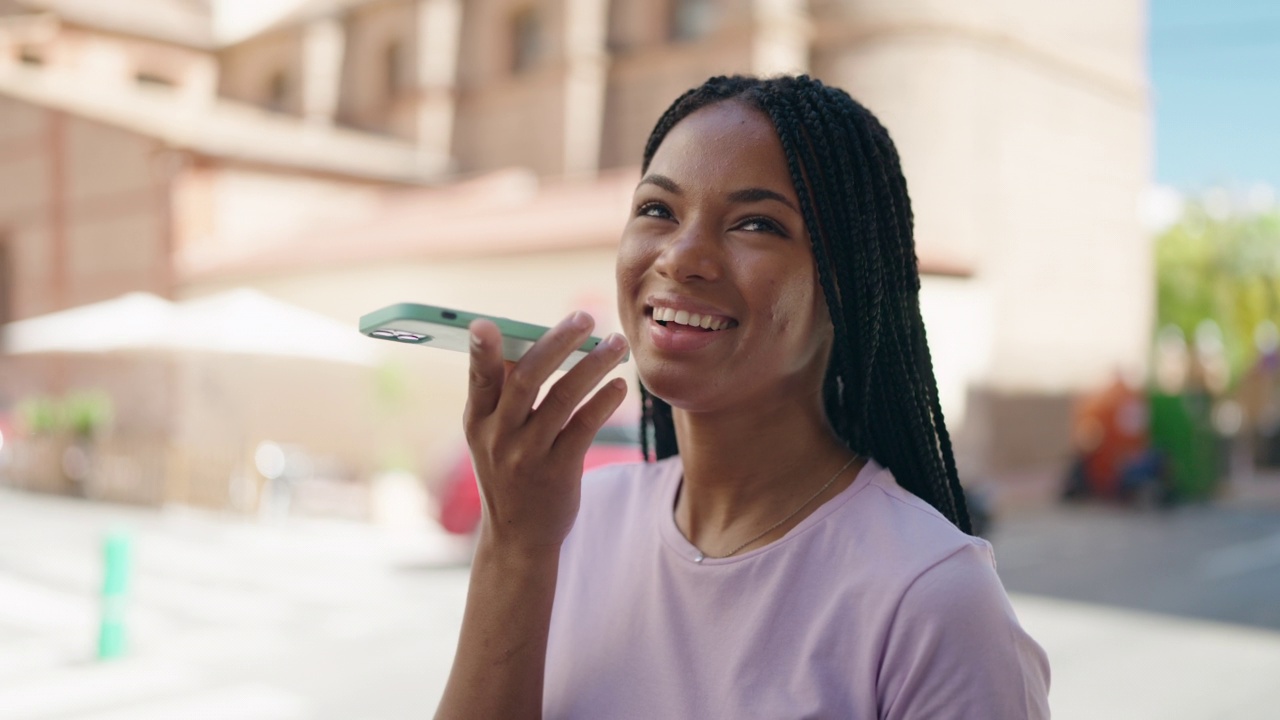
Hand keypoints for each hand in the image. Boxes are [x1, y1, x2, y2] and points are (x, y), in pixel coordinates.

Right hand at [464, 311, 629, 551]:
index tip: (485, 323)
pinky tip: (618, 385)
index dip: (481, 352)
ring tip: (615, 343)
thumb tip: (535, 341)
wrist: (519, 537)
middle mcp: (498, 436)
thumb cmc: (509, 472)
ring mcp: (528, 456)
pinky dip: (603, 402)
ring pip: (562, 398)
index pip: (478, 379)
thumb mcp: (491, 437)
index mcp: (477, 421)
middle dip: (557, 343)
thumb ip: (504, 396)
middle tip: (585, 317)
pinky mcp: (558, 471)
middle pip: (526, 379)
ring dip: (592, 365)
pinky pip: (584, 427)